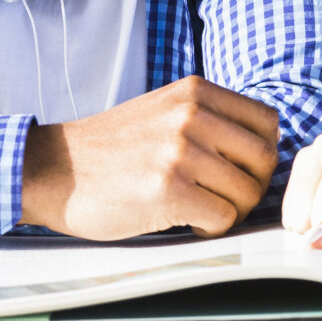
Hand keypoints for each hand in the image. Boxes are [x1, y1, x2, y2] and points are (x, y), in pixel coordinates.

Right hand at [19, 76, 280, 240]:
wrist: (54, 170)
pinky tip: (185, 222)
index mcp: (195, 92)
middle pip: (265, 159)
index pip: (267, 122)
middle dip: (250, 187)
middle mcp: (193, 115)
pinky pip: (223, 218)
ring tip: (198, 210)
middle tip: (222, 199)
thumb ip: (208, 119)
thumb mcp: (163, 110)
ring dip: (229, 211)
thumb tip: (262, 150)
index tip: (238, 172)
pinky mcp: (169, 189)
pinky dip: (210, 228)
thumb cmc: (110, 149)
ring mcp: (181, 151)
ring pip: (247, 193)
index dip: (260, 154)